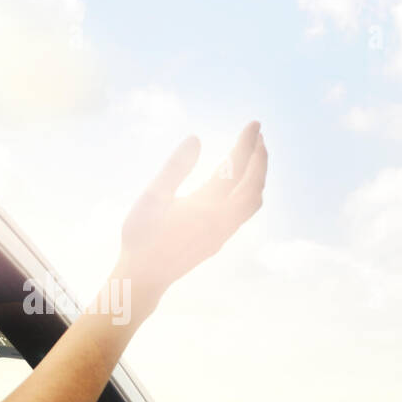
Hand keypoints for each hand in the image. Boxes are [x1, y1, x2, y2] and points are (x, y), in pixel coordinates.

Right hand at [115, 121, 266, 308]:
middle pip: (254, 184)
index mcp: (206, 206)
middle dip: (260, 158)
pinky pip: (245, 212)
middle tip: (258, 135)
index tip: (254, 123)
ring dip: (258, 176)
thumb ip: (175, 167)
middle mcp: (222, 220)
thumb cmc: (142, 236)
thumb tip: (196, 138)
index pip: (235, 167)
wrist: (144, 278)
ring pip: (254, 201)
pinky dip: (250, 191)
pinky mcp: (219, 241)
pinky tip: (240, 186)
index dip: (247, 143)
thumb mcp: (152, 197)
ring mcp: (223, 233)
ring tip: (254, 157)